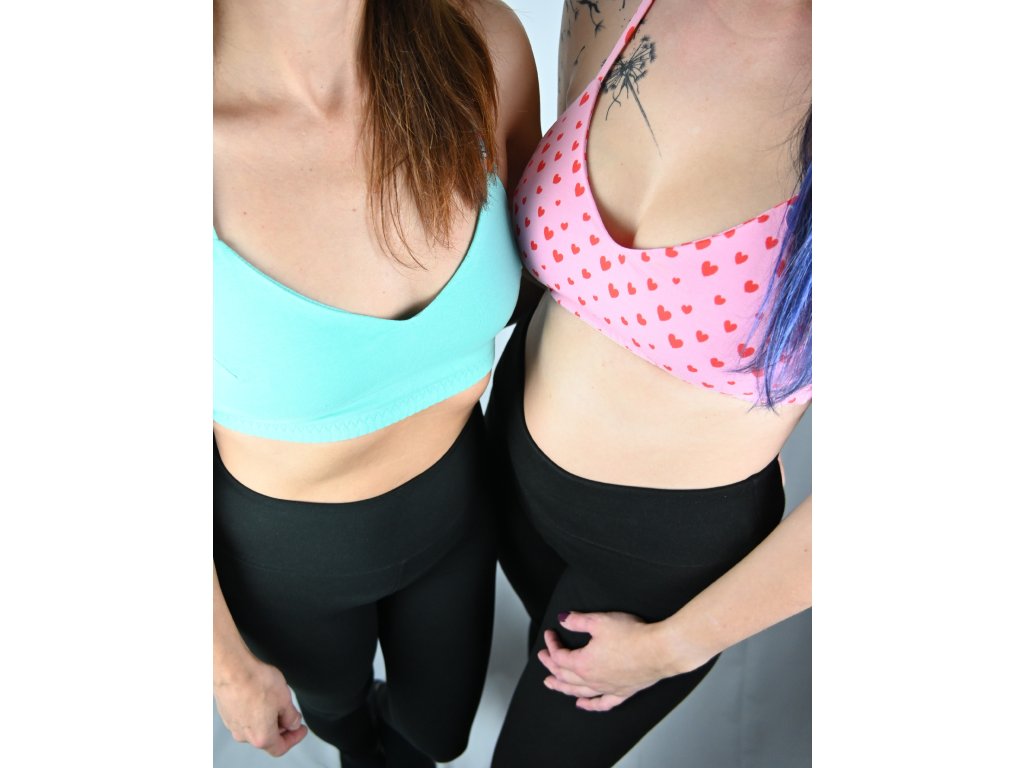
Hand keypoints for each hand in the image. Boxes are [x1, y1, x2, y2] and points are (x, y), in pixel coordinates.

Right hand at [214, 656, 307, 756]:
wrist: (232, 668)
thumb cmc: (256, 682)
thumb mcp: (285, 700)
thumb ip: (291, 716)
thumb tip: (293, 723)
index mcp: (261, 736)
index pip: (280, 748)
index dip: (294, 738)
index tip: (300, 730)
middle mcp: (244, 735)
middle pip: (267, 739)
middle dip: (282, 728)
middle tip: (291, 715)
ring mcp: (233, 725)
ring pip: (256, 728)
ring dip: (268, 719)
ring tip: (276, 701)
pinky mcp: (226, 713)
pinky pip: (245, 718)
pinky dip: (256, 713)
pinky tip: (261, 697)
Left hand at [537, 611, 711, 711]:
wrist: (659, 650)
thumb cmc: (632, 635)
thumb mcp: (599, 621)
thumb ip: (578, 621)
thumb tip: (563, 619)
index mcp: (583, 663)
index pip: (559, 656)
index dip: (552, 644)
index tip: (551, 633)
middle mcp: (592, 679)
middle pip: (564, 676)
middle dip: (551, 666)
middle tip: (543, 659)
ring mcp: (607, 687)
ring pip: (578, 692)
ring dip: (563, 687)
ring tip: (552, 684)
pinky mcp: (622, 691)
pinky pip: (602, 703)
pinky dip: (590, 704)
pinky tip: (583, 704)